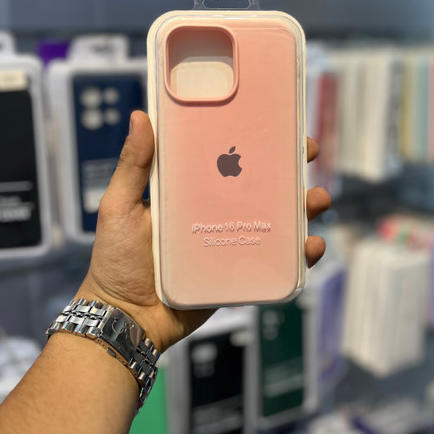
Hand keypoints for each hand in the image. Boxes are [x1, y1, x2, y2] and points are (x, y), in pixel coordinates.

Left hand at [78, 111, 331, 352]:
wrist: (126, 319)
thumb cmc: (116, 260)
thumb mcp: (119, 206)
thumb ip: (132, 166)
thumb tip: (140, 115)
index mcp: (191, 189)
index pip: (228, 156)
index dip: (254, 138)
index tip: (277, 120)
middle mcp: (216, 210)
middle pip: (261, 183)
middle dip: (291, 166)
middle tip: (308, 153)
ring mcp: (231, 241)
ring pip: (277, 219)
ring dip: (304, 207)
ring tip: (316, 200)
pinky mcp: (240, 271)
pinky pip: (276, 261)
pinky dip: (300, 254)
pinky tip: (310, 246)